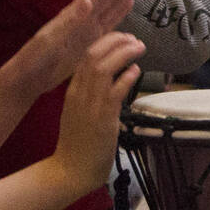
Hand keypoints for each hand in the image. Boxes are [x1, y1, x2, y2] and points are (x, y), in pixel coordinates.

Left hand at [9, 0, 151, 93]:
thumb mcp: (51, 41)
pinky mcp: (89, 41)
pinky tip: (129, 5)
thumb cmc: (35, 59)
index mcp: (74, 15)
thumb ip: (70, 21)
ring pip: (111, 6)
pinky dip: (120, 12)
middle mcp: (82, 17)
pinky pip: (108, 22)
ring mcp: (86, 28)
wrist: (28, 76)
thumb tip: (88, 1)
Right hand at [53, 32, 143, 191]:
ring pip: (103, 68)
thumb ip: (91, 94)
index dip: (105, 42)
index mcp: (72, 90)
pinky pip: (114, 91)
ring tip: (139, 48)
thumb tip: (113, 79)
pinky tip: (136, 71)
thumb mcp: (79, 112)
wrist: (70, 171)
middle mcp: (79, 93)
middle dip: (115, 41)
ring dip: (123, 54)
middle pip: (93, 55)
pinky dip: (126, 78)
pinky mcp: (102, 118)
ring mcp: (89, 105)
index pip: (86, 56)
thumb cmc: (77, 144)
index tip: (122, 38)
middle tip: (134, 39)